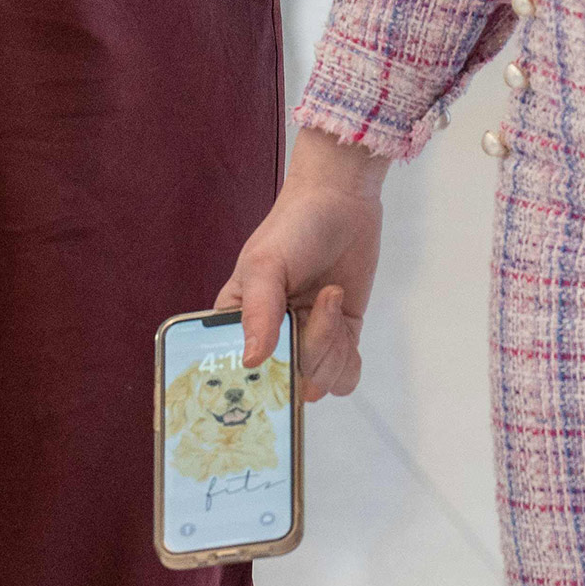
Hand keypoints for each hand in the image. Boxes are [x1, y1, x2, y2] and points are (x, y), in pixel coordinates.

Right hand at [216, 131, 391, 397]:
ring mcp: (305, 341)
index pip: (237, 375)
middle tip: (318, 303)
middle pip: (286, 382)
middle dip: (309, 351)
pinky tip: (345, 320)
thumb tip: (252, 361)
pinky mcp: (338, 338)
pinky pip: (343, 377)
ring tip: (331, 298)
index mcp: (237, 323)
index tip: (280, 363)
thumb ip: (259, 312)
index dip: (256, 383)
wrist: (341, 202)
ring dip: (332, 347)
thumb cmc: (293, 227)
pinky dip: (348, 359)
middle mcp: (269, 340)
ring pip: (319, 382)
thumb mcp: (266, 263)